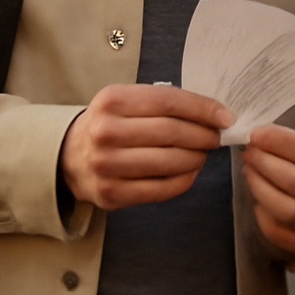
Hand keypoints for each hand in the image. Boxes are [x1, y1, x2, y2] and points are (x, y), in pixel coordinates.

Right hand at [59, 84, 232, 209]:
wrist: (70, 156)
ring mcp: (107, 165)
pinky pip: (161, 189)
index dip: (202, 109)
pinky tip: (189, 171)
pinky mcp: (111, 194)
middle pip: (171, 132)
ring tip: (202, 154)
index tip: (224, 116)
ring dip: (196, 158)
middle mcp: (106, 132)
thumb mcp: (127, 101)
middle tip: (216, 137)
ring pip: (169, 162)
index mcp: (112, 100)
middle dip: (203, 135)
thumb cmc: (110, 124)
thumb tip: (214, 114)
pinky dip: (184, 180)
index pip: (169, 101)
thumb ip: (164, 103)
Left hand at [241, 124, 294, 254]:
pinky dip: (259, 206)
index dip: (278, 142)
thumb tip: (257, 136)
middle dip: (263, 161)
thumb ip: (292, 145)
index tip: (255, 133)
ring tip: (248, 169)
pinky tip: (257, 192)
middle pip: (291, 179)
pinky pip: (271, 225)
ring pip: (280, 206)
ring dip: (258, 183)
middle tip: (247, 151)